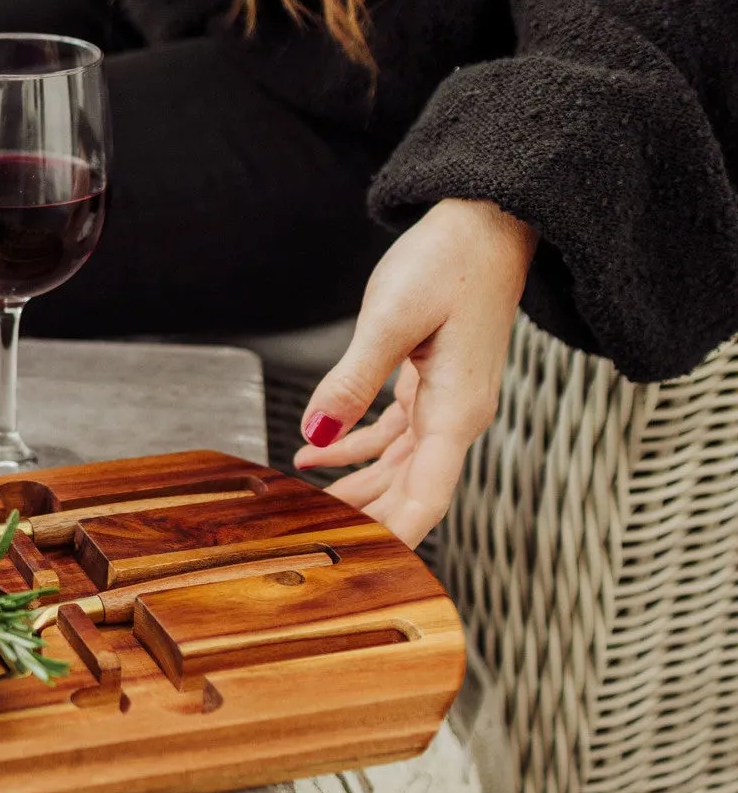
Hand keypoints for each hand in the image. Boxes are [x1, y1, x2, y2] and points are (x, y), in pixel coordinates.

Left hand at [294, 198, 537, 546]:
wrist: (486, 222)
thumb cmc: (450, 261)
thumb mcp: (390, 318)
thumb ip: (351, 380)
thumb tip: (314, 433)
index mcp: (457, 410)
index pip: (426, 496)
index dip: (397, 538)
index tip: (368, 571)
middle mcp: (457, 415)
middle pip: (411, 491)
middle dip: (369, 522)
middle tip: (319, 550)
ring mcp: (445, 402)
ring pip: (397, 468)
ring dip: (355, 491)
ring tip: (305, 513)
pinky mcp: (431, 384)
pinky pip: (391, 435)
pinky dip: (352, 449)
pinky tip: (313, 456)